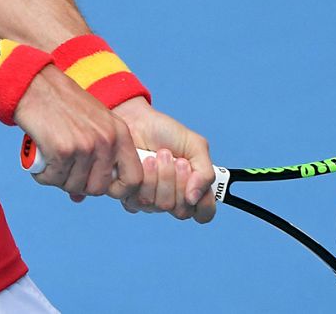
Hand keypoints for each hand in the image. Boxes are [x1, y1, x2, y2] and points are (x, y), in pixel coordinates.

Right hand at [13, 67, 143, 203]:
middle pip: (98, 189)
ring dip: (57, 178)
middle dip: (78, 185)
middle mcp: (106, 140)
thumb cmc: (61, 106)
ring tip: (49, 159)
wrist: (35, 85)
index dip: (118, 190)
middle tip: (64, 169)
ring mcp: (86, 146)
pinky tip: (39, 158)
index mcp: (119, 133)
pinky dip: (42, 174)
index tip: (98, 185)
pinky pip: (53, 179)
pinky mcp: (63, 150)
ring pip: (73, 186)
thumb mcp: (92, 124)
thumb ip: (95, 156)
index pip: (134, 178)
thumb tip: (80, 196)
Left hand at [112, 96, 216, 222]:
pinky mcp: (130, 196)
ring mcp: (151, 199)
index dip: (203, 203)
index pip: (204, 214)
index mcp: (192, 189)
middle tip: (177, 160)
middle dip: (179, 182)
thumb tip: (195, 198)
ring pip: (160, 206)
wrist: (136, 120)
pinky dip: (144, 178)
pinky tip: (144, 162)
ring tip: (159, 155)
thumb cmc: (166, 132)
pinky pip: (138, 201)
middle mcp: (172, 199)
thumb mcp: (196, 146)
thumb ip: (206, 173)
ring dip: (162, 176)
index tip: (196, 180)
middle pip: (181, 211)